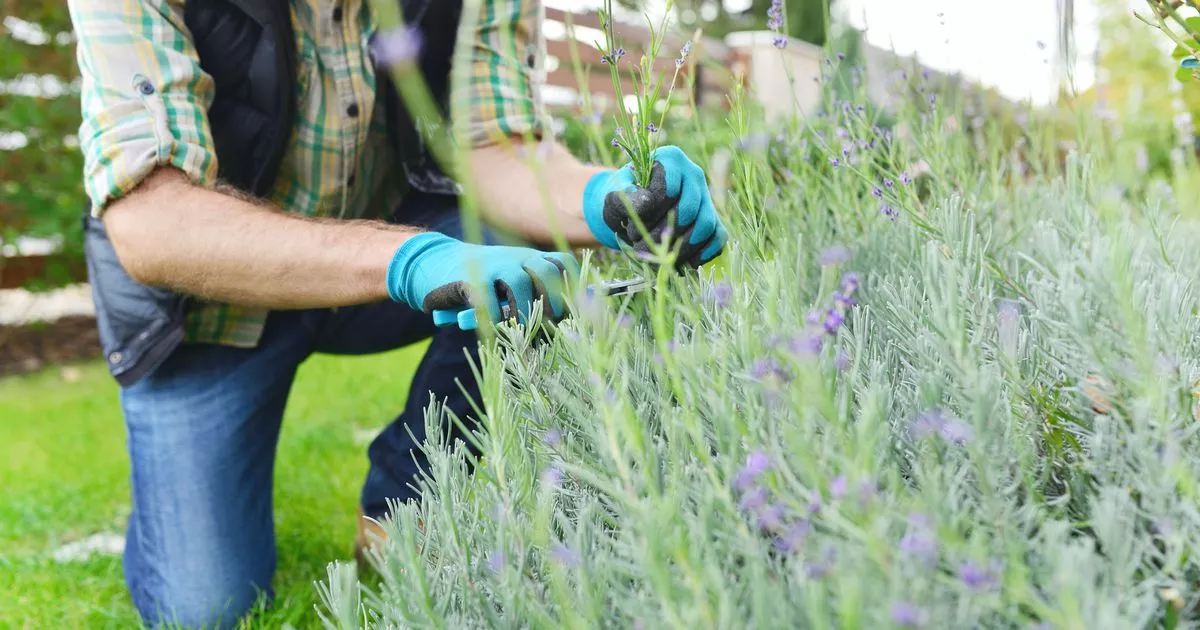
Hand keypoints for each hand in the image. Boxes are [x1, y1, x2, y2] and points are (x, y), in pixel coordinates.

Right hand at [386, 233, 579, 328]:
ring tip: (523, 332)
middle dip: (555, 304)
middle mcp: (515, 257)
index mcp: (529, 258)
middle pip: (548, 274)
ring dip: (525, 314)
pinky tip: (494, 327)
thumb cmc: (479, 281)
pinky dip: (494, 318)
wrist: (432, 263)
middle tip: (552, 327)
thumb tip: (567, 319)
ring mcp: (492, 266)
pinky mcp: (468, 280)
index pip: (564, 263)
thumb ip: (532, 292)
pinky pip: (488, 301)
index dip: (574, 286)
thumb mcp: (509, 279)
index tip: (576, 310)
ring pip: (519, 287)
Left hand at [583, 145, 728, 267]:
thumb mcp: (616, 197)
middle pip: (689, 209)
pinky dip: (703, 253)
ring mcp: (706, 197)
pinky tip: (683, 263)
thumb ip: (627, 198)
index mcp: (671, 159)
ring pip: (706, 225)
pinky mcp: (713, 219)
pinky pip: (718, 237)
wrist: (632, 211)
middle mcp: (694, 174)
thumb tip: (649, 202)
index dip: (651, 214)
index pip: (669, 189)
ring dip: (682, 247)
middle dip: (664, 233)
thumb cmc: (623, 199)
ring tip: (657, 258)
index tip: (631, 228)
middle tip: (641, 248)